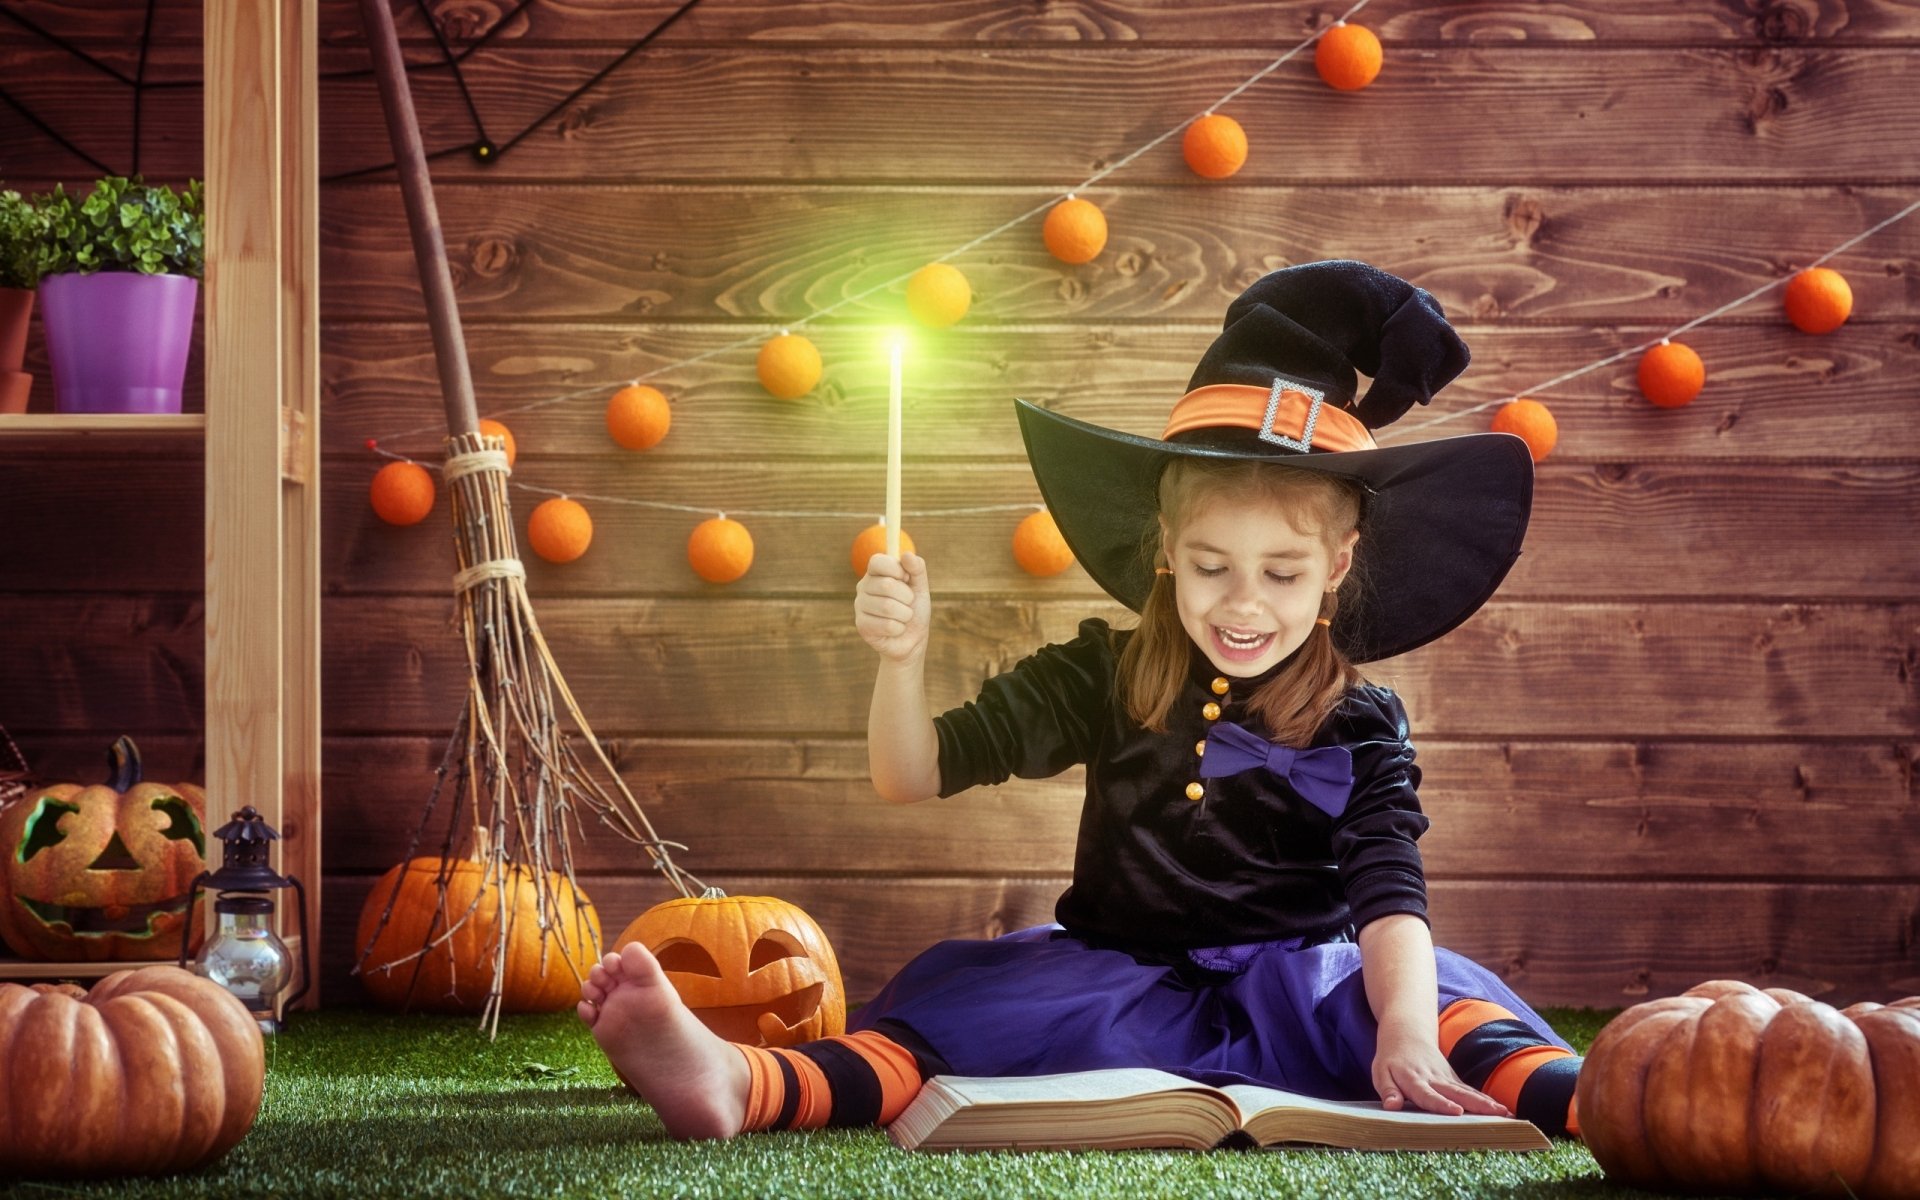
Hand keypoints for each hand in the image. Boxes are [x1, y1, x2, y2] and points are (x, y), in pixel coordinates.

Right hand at [854, 552, 930, 661]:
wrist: (912, 639)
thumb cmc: (914, 609)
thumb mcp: (920, 587)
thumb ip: (917, 569)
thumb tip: (907, 554)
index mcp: (875, 573)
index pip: (877, 561)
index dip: (896, 569)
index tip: (907, 578)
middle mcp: (863, 587)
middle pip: (886, 585)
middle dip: (906, 597)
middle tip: (908, 603)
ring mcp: (860, 606)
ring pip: (887, 607)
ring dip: (905, 614)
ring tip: (903, 618)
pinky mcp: (862, 626)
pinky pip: (887, 625)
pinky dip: (899, 628)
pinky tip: (896, 629)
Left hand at [1371, 1022, 1509, 1117]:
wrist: (1407, 1031)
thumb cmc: (1391, 1057)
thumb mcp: (1381, 1072)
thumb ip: (1388, 1090)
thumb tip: (1391, 1106)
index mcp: (1414, 1079)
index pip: (1428, 1095)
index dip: (1441, 1104)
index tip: (1457, 1111)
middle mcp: (1434, 1078)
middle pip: (1456, 1092)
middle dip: (1476, 1104)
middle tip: (1496, 1114)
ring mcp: (1447, 1077)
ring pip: (1468, 1091)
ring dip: (1487, 1102)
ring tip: (1507, 1113)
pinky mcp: (1454, 1079)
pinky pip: (1470, 1091)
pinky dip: (1486, 1100)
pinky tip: (1503, 1110)